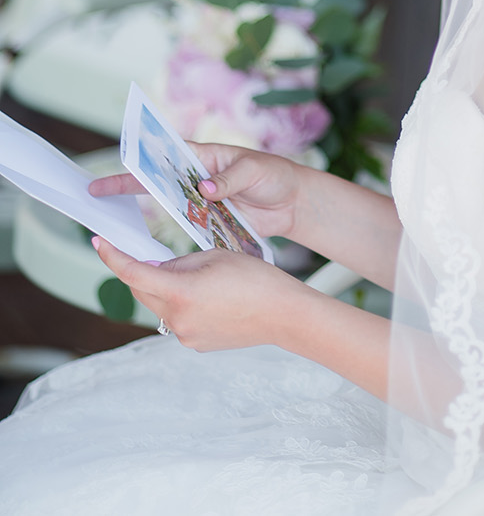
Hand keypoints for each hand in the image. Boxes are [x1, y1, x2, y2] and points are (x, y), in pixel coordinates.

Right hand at [89, 143, 305, 239]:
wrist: (292, 203)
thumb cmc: (273, 176)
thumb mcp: (254, 171)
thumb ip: (229, 180)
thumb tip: (205, 188)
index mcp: (204, 156)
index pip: (168, 153)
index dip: (143, 156)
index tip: (119, 160)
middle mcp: (196, 177)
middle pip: (157, 180)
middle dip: (127, 184)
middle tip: (95, 191)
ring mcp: (199, 200)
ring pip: (165, 205)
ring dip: (141, 210)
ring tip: (111, 218)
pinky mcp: (207, 222)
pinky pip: (182, 226)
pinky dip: (164, 233)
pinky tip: (143, 242)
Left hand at [92, 236, 304, 351]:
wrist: (282, 314)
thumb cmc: (254, 278)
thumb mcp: (214, 256)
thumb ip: (179, 262)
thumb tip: (156, 269)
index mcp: (180, 292)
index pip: (134, 273)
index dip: (113, 256)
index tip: (98, 242)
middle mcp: (177, 319)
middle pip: (143, 291)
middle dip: (143, 272)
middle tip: (156, 254)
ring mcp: (185, 336)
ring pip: (161, 305)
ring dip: (166, 289)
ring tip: (199, 276)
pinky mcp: (195, 344)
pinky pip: (178, 319)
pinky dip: (182, 304)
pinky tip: (209, 296)